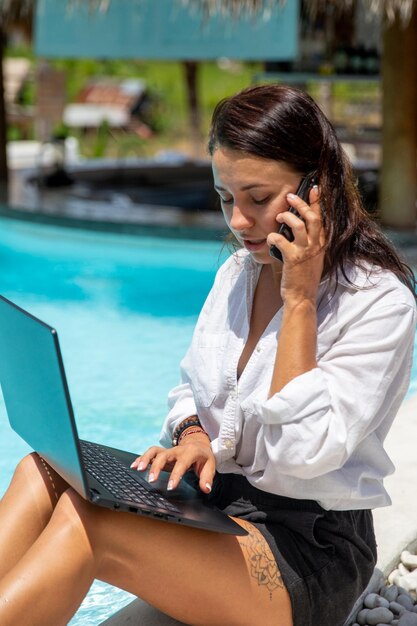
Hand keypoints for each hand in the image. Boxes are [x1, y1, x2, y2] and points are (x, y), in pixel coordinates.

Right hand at [130, 433, 214, 493]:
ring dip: (145, 459)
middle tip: (151, 480)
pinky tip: (134, 465)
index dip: (175, 475)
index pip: (181, 464)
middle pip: (164, 456)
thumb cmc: (203, 457)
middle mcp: (177, 450)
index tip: (170, 487)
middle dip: (156, 467)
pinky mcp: (162, 452)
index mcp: (189, 453)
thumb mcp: (210, 465)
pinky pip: (150, 453)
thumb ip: (207, 478)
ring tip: (138, 469)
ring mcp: (168, 451)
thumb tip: (206, 489)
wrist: (198, 443)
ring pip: (154, 451)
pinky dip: (141, 458)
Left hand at [267, 186, 324, 304]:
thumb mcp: (312, 259)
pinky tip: (269, 239)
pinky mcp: (293, 259)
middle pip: (312, 217)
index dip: (317, 202)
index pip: (321, 218)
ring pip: (298, 225)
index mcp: (321, 244)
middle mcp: (315, 246)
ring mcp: (305, 252)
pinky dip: (272, 237)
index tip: (314, 188)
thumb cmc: (304, 279)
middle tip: (289, 196)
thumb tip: (297, 228)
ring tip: (278, 217)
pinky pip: (281, 240)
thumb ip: (309, 244)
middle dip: (301, 203)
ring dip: (286, 217)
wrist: (302, 298)